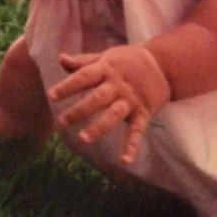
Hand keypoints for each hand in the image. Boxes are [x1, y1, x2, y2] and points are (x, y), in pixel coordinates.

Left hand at [47, 44, 171, 164]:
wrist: (165, 64)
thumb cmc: (130, 60)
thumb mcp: (107, 56)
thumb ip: (83, 61)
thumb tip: (61, 59)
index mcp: (107, 69)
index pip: (84, 77)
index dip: (68, 86)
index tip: (52, 96)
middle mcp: (118, 85)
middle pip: (97, 98)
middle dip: (79, 110)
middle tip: (62, 122)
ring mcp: (131, 100)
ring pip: (114, 115)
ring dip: (99, 127)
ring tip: (83, 139)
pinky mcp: (143, 112)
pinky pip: (137, 131)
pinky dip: (132, 146)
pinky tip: (125, 160)